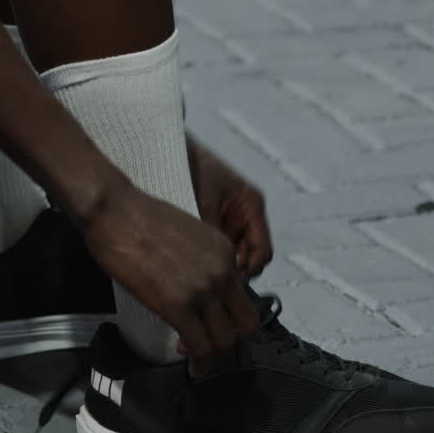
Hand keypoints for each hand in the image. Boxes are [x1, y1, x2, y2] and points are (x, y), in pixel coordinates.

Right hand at [79, 181, 259, 360]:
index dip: (229, 316)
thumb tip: (192, 284)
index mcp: (224, 252)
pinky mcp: (178, 306)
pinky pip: (200, 347)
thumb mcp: (186, 234)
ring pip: (224, 339)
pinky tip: (193, 370)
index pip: (243, 296)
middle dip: (230, 338)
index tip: (214, 324)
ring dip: (212, 354)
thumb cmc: (138, 217)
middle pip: (246, 322)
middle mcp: (222, 272)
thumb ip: (199, 261)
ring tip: (197, 358)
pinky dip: (199, 365)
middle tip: (212, 345)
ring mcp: (203, 290)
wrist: (116, 212)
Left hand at [188, 137, 272, 278]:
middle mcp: (246, 214)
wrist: (170, 150)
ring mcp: (231, 219)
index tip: (232, 282)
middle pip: (250, 257)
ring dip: (222, 265)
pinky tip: (194, 261)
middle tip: (214, 282)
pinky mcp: (215, 221)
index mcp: (252, 205)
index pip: (263, 250)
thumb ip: (212, 232)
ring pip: (234, 255)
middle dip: (235, 271)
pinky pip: (218, 246)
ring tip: (202, 273)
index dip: (250, 270)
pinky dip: (210, 256)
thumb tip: (216, 265)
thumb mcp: (204, 202)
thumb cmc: (192, 166)